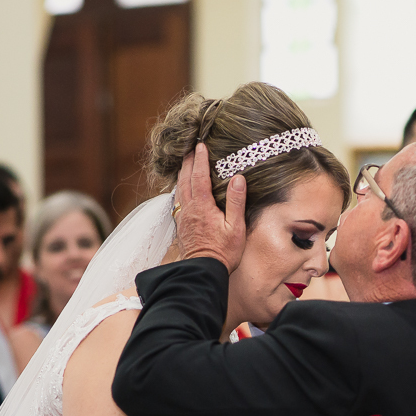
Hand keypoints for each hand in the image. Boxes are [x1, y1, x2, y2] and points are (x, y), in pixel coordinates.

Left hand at [174, 143, 246, 270]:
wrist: (202, 270)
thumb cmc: (223, 252)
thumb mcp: (236, 227)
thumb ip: (236, 202)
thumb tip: (238, 179)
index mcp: (203, 206)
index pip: (200, 176)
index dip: (200, 159)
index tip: (200, 145)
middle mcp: (189, 208)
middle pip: (186, 178)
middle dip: (188, 162)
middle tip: (190, 148)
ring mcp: (183, 216)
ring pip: (179, 188)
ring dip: (182, 173)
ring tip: (186, 163)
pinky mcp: (181, 225)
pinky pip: (178, 200)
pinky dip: (179, 188)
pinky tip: (182, 188)